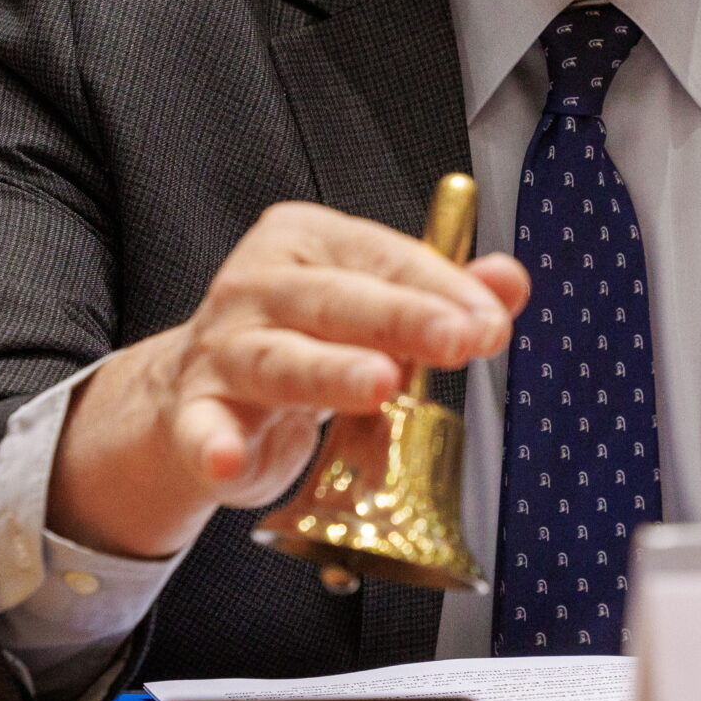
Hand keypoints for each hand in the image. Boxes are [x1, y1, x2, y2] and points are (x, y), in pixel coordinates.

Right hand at [48, 202, 528, 558]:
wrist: (199, 396)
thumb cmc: (302, 340)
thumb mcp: (373, 308)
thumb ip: (443, 294)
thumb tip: (508, 283)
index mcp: (307, 243)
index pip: (384, 256)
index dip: (441, 288)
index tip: (490, 321)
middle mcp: (257, 286)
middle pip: (334, 300)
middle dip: (401, 319)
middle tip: (455, 340)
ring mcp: (219, 349)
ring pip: (278, 359)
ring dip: (329, 372)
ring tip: (379, 384)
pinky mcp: (192, 413)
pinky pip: (201, 429)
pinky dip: (211, 444)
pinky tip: (228, 458)